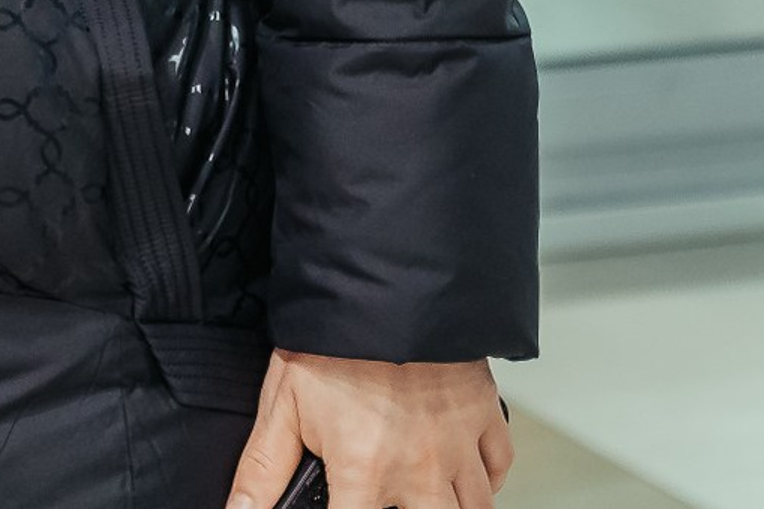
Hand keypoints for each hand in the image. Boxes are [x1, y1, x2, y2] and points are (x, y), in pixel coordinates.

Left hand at [229, 352, 512, 508]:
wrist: (381, 277)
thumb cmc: (331, 337)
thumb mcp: (283, 401)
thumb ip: (263, 468)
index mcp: (366, 473)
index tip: (343, 500)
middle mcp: (419, 471)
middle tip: (388, 494)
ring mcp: (457, 446)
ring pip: (474, 508)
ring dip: (451, 506)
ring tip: (423, 493)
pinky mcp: (484, 414)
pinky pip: (500, 466)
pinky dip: (488, 478)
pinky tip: (465, 476)